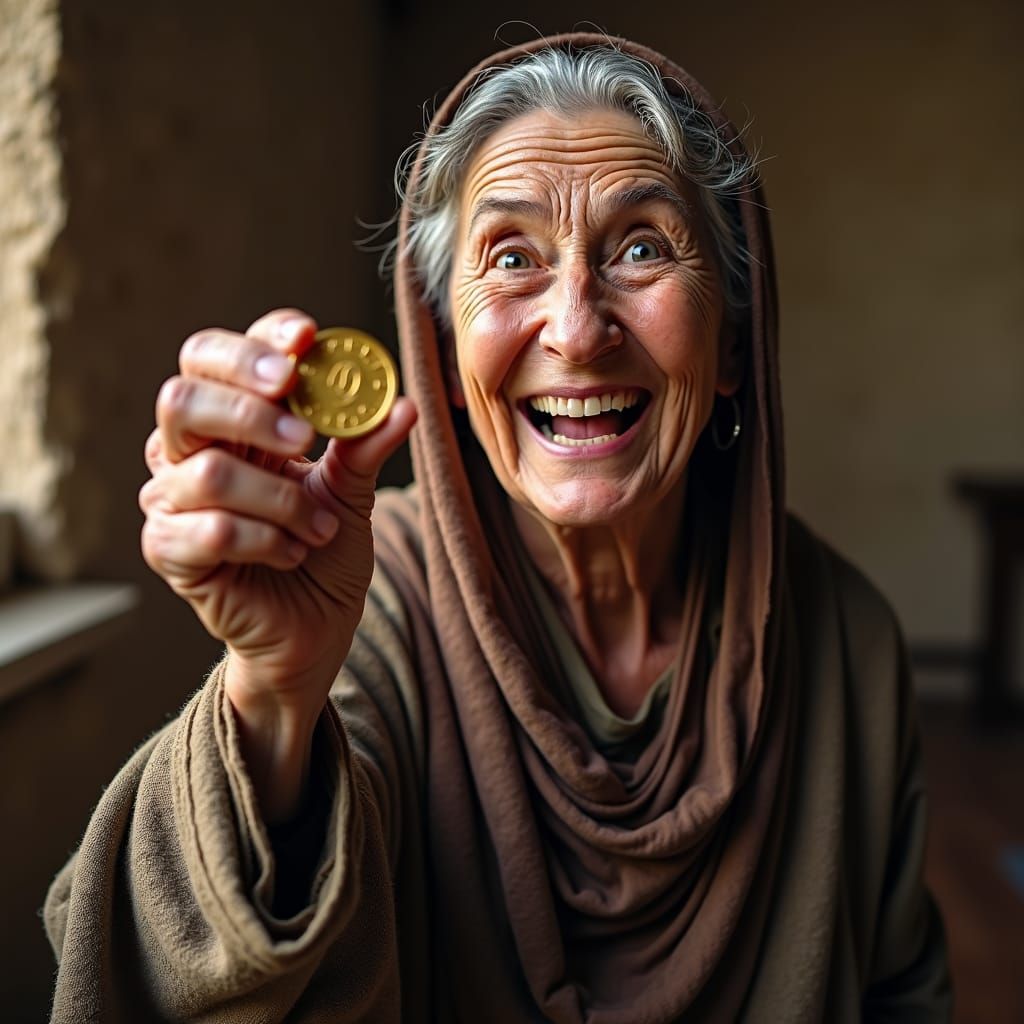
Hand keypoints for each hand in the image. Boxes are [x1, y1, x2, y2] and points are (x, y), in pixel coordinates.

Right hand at [140, 309, 415, 817]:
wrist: (315, 628)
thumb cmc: (325, 549)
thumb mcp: (353, 491)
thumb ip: (365, 445)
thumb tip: (404, 404)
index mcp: (230, 422)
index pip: (216, 358)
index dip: (257, 342)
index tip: (307, 338)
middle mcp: (188, 452)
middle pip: (183, 397)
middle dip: (250, 408)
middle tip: (305, 435)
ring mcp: (172, 501)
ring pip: (208, 472)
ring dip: (281, 501)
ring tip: (319, 527)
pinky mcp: (170, 551)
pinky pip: (210, 531)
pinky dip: (265, 540)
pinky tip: (293, 553)